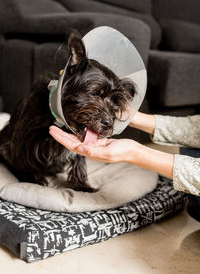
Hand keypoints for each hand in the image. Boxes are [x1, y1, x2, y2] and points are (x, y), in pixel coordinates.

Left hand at [49, 125, 173, 178]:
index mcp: (90, 152)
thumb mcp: (108, 152)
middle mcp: (89, 149)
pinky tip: (75, 128)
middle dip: (61, 135)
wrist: (132, 150)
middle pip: (71, 141)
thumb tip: (80, 148)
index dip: (61, 138)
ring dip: (67, 133)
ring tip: (59, 127)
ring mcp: (93, 145)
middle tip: (51, 127)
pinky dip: (78, 131)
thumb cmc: (122, 152)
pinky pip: (85, 136)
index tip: (53, 131)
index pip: (71, 145)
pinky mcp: (98, 141)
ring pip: (76, 139)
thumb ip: (94, 151)